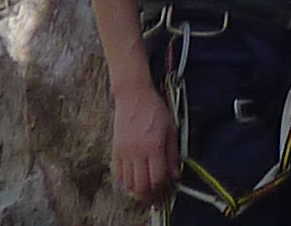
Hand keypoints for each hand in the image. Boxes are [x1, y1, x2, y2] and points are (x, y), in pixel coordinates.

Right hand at [112, 78, 178, 205]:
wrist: (133, 94)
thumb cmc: (154, 108)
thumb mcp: (170, 129)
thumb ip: (173, 154)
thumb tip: (175, 175)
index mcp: (154, 146)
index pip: (158, 178)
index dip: (164, 187)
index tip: (168, 188)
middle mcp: (137, 152)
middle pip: (142, 186)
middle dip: (150, 195)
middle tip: (156, 197)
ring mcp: (124, 152)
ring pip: (129, 184)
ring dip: (138, 190)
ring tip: (146, 189)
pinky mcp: (115, 150)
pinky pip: (119, 175)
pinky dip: (126, 182)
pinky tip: (134, 179)